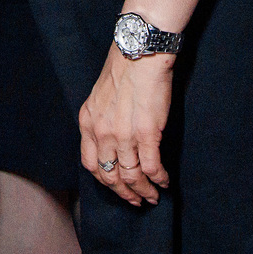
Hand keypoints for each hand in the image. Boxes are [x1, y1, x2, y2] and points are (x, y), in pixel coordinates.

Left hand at [79, 43, 173, 205]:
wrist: (140, 52)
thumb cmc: (124, 67)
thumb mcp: (100, 95)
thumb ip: (102, 119)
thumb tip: (113, 139)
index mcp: (88, 122)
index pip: (91, 165)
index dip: (105, 181)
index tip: (117, 187)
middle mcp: (102, 133)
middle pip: (110, 176)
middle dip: (124, 193)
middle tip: (136, 201)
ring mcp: (123, 135)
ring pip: (131, 176)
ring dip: (144, 191)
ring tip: (153, 196)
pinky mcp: (146, 134)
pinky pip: (151, 167)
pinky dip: (158, 179)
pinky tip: (164, 182)